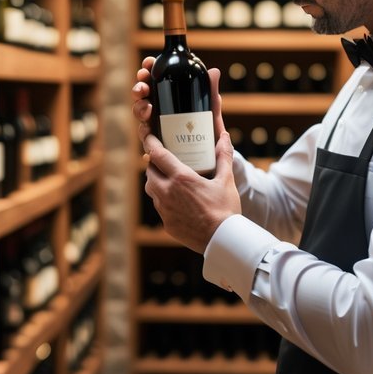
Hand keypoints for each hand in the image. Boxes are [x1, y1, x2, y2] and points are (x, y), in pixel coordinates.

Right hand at [131, 60, 227, 145]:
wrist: (210, 155)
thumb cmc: (207, 128)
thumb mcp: (209, 109)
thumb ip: (210, 93)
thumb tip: (215, 71)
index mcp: (168, 96)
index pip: (153, 79)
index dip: (148, 69)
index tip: (148, 64)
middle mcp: (158, 110)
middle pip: (142, 95)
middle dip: (139, 88)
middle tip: (143, 88)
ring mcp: (155, 126)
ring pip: (140, 114)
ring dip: (138, 108)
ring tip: (147, 109)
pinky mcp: (156, 144)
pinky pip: (146, 138)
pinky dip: (145, 133)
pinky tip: (148, 131)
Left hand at [143, 128, 240, 254]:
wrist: (223, 240)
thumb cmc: (225, 209)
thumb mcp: (226, 180)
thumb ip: (223, 156)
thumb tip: (224, 136)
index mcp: (181, 178)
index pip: (157, 154)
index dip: (150, 141)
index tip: (146, 133)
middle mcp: (167, 192)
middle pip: (150, 171)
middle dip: (153, 162)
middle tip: (162, 158)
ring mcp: (165, 209)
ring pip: (151, 189)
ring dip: (156, 180)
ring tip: (168, 178)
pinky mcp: (166, 223)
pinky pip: (159, 206)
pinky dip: (163, 199)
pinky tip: (176, 200)